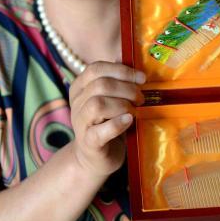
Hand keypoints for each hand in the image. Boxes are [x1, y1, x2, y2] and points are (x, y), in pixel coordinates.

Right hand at [67, 61, 145, 177]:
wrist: (95, 158)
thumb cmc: (107, 124)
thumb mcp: (111, 100)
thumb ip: (117, 82)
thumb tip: (132, 62)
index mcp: (80, 88)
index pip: (96, 68)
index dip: (121, 70)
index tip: (142, 78)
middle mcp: (77, 103)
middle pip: (100, 85)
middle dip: (127, 88)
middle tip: (141, 98)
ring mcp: (80, 123)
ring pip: (97, 104)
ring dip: (122, 105)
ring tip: (135, 111)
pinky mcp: (88, 143)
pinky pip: (100, 131)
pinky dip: (117, 124)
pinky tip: (129, 121)